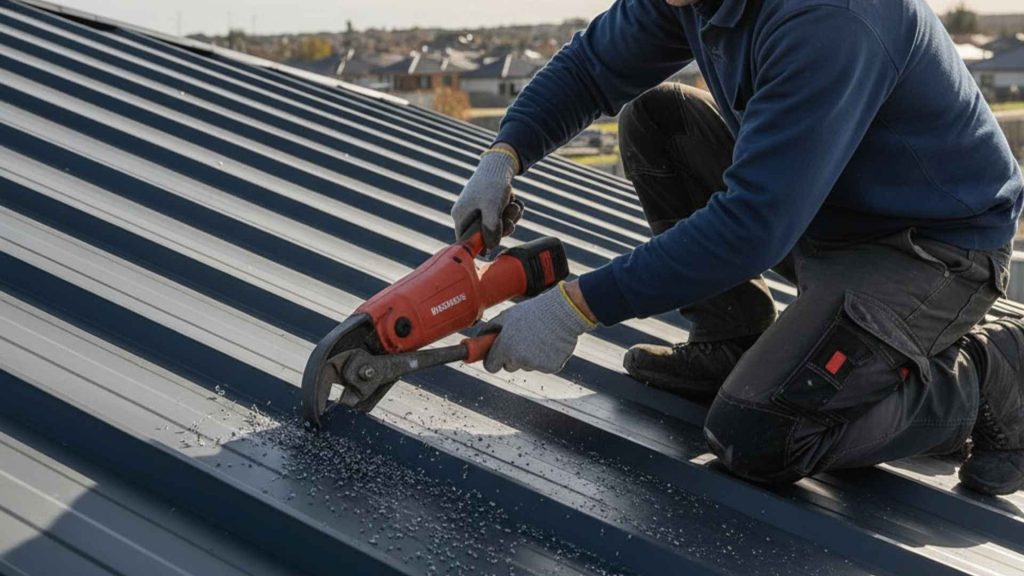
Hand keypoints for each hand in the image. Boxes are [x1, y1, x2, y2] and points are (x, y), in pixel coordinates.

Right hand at [451, 146, 523, 251]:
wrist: (500, 163)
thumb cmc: (492, 184)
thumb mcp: (492, 209)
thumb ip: (491, 230)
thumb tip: (490, 247)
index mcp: (461, 216)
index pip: (466, 241)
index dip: (481, 245)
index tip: (495, 243)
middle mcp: (467, 214)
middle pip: (485, 235)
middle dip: (501, 227)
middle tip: (510, 219)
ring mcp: (478, 210)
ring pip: (496, 226)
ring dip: (509, 218)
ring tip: (514, 205)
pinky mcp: (489, 205)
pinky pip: (501, 217)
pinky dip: (510, 212)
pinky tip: (515, 203)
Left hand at [481, 282, 596, 373]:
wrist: (562, 312)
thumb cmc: (533, 312)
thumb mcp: (507, 316)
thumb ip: (490, 329)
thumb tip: (480, 337)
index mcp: (505, 348)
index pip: (491, 366)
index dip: (493, 360)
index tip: (495, 356)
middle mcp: (518, 360)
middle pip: (509, 366)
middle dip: (512, 356)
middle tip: (522, 339)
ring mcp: (535, 365)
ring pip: (527, 365)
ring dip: (530, 356)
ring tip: (538, 337)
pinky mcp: (550, 367)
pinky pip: (543, 366)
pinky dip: (545, 357)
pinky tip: (549, 342)